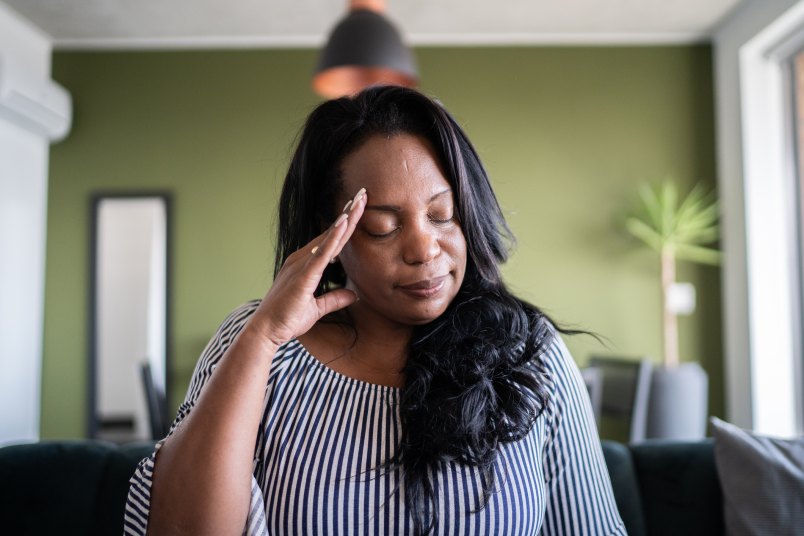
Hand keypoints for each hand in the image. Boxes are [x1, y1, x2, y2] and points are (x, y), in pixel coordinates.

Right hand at [248, 188, 366, 346]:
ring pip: (329, 237)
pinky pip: (322, 253)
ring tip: (359, 201)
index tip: (358, 207)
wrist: (266, 331)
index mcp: (305, 265)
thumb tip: (354, 294)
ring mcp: (301, 265)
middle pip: (331, 232)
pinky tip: (344, 223)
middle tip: (363, 193)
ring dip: (346, 219)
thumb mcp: (317, 309)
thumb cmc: (286, 320)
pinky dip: (334, 237)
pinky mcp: (303, 275)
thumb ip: (335, 299)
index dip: (345, 224)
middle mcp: (302, 259)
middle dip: (349, 213)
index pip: (331, 240)